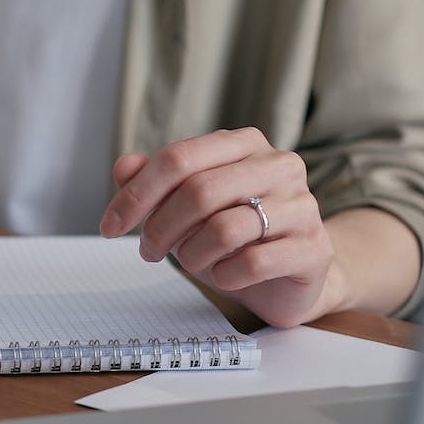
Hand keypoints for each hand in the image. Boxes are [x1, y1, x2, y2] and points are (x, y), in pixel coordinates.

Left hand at [98, 128, 338, 327]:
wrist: (289, 278)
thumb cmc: (233, 238)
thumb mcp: (186, 209)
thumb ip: (155, 184)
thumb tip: (124, 166)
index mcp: (244, 145)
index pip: (179, 158)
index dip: (136, 194)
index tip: (109, 226)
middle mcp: (279, 165)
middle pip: (198, 192)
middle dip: (160, 228)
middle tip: (148, 252)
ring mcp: (302, 205)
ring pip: (223, 229)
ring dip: (192, 255)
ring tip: (192, 263)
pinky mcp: (314, 248)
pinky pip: (253, 262)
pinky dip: (225, 276)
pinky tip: (225, 276)